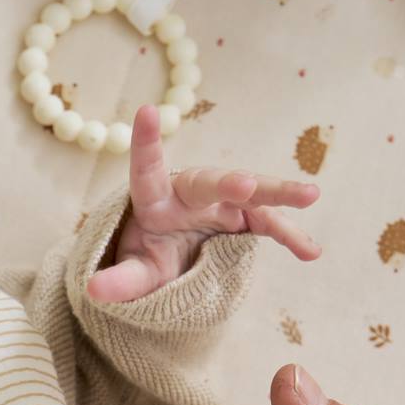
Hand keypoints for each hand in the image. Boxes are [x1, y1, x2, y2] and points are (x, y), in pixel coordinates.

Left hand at [86, 104, 321, 304]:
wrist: (176, 252)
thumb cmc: (151, 252)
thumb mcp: (137, 270)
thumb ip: (120, 279)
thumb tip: (92, 291)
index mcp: (156, 198)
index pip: (146, 171)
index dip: (146, 144)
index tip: (145, 113)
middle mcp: (192, 192)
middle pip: (210, 182)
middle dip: (228, 183)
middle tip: (244, 186)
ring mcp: (224, 202)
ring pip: (253, 194)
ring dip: (280, 194)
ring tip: (310, 195)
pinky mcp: (247, 217)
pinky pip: (271, 224)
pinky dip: (291, 236)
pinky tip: (311, 252)